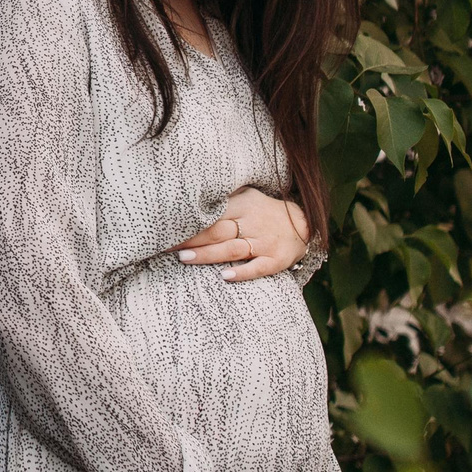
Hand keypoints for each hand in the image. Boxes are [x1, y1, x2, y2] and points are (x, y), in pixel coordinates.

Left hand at [174, 185, 310, 281]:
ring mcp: (264, 243)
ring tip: (184, 258)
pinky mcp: (275, 260)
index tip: (167, 227)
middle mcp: (252, 224)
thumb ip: (224, 198)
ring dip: (208, 254)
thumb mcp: (247, 196)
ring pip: (232, 249)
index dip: (189, 222)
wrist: (305, 225)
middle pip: (217, 231)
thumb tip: (190, 194)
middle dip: (191, 239)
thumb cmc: (265, 212)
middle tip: (166, 245)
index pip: (211, 214)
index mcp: (243, 206)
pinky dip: (242, 273)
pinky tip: (225, 276)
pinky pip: (257, 268)